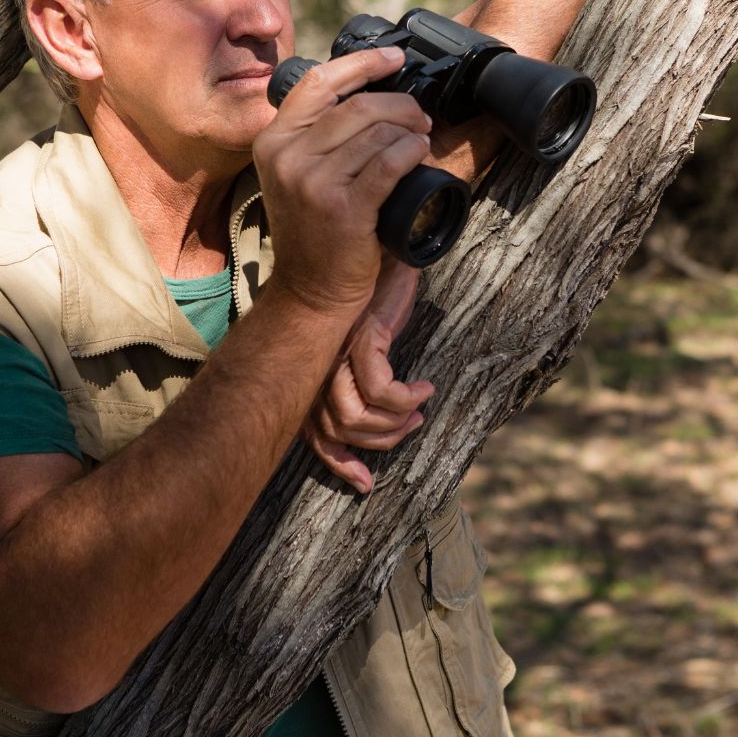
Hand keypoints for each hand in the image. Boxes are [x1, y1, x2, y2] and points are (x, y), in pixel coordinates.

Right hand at [253, 47, 432, 318]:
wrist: (310, 291)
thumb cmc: (314, 231)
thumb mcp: (296, 175)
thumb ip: (315, 136)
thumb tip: (368, 94)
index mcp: (272, 141)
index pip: (318, 82)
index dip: (361, 63)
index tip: (394, 56)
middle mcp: (286, 157)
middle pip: (355, 106)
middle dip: (398, 103)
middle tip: (420, 114)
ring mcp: (312, 182)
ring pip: (375, 133)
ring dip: (409, 129)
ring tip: (421, 136)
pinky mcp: (341, 207)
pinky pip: (388, 163)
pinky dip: (411, 151)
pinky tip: (419, 152)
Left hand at [303, 254, 434, 492]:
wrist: (387, 252)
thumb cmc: (378, 302)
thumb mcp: (367, 349)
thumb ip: (359, 381)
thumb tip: (375, 425)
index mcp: (316, 370)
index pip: (313, 431)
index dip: (337, 462)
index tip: (365, 484)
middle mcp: (320, 363)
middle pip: (338, 429)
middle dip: (376, 443)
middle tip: (410, 427)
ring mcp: (338, 349)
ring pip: (357, 415)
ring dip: (395, 422)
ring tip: (417, 411)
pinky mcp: (362, 336)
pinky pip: (380, 388)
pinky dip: (406, 398)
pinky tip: (423, 389)